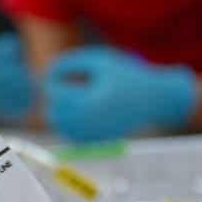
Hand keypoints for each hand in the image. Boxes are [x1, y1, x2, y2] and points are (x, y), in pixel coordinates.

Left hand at [45, 46, 197, 142]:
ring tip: (72, 96)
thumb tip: (47, 73)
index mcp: (90, 101)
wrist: (154, 99)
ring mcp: (93, 134)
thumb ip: (69, 62)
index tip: (64, 72)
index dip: (54, 79)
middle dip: (55, 97)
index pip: (55, 93)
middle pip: (53, 112)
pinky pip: (70, 134)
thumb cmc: (126, 75)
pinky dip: (68, 121)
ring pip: (59, 125)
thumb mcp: (98, 60)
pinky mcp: (97, 141)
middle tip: (65, 85)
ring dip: (58, 109)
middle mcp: (90, 122)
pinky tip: (79, 108)